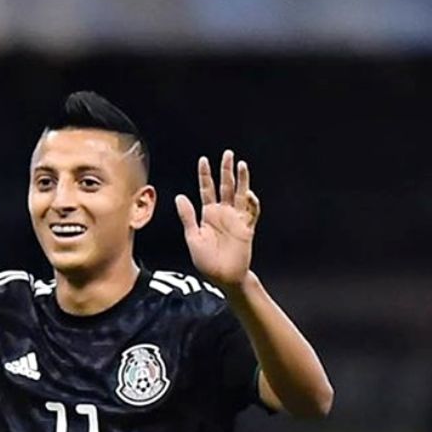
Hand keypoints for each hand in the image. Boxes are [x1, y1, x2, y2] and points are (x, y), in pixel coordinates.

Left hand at [174, 150, 260, 287]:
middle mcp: (223, 213)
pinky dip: (251, 202)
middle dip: (226, 170)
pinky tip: (248, 194)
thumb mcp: (193, 237)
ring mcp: (236, 219)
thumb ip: (187, 217)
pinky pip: (251, 212)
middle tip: (228, 153)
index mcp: (208, 214)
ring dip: (242, 180)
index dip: (205, 175)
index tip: (203, 160)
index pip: (207, 189)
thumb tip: (179, 196)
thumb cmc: (206, 260)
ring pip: (240, 194)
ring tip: (241, 164)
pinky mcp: (247, 228)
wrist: (223, 277)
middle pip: (225, 186)